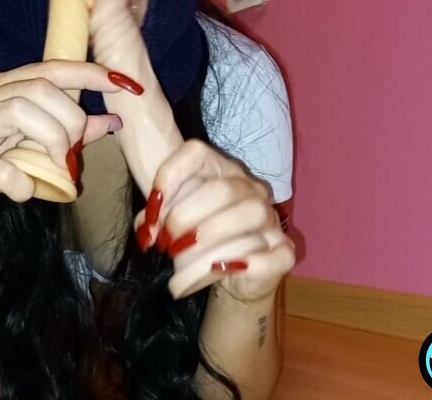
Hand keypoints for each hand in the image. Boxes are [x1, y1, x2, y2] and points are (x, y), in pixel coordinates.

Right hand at [0, 60, 133, 243]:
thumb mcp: (33, 148)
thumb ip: (69, 132)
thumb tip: (112, 121)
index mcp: (1, 89)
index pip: (50, 69)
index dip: (88, 73)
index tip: (123, 84)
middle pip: (40, 89)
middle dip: (70, 120)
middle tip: (73, 153)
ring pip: (19, 111)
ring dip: (51, 141)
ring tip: (56, 167)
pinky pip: (1, 167)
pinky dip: (22, 182)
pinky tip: (25, 191)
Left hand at [134, 140, 295, 300]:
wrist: (232, 278)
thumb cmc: (195, 244)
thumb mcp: (168, 227)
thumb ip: (153, 223)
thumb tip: (148, 233)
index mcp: (218, 171)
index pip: (197, 153)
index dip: (170, 176)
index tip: (152, 208)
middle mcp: (249, 188)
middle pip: (222, 189)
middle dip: (185, 218)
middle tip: (165, 245)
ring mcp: (270, 218)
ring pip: (251, 214)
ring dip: (211, 239)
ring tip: (182, 261)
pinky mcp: (284, 251)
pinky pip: (276, 252)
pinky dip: (248, 261)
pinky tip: (221, 269)